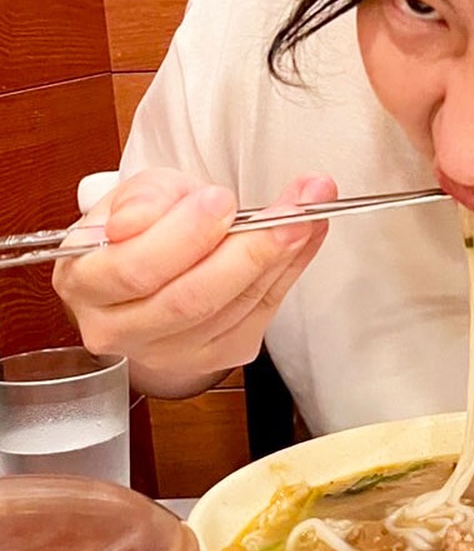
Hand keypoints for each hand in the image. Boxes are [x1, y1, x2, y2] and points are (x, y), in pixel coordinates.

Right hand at [53, 167, 337, 395]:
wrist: (155, 265)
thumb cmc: (143, 227)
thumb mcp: (136, 195)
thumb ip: (142, 199)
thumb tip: (139, 221)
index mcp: (85, 282)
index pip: (133, 270)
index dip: (183, 236)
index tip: (222, 200)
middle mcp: (119, 328)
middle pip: (190, 299)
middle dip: (248, 251)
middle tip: (290, 211)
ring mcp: (169, 351)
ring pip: (232, 309)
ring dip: (280, 257)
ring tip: (310, 212)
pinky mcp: (216, 355)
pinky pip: (260, 313)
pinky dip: (290, 270)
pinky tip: (307, 236)